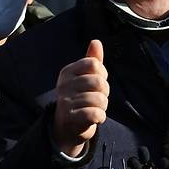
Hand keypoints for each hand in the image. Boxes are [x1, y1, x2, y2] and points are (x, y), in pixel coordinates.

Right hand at [53, 39, 108, 156]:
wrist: (67, 127)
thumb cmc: (80, 97)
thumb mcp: (85, 77)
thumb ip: (92, 59)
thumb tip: (96, 41)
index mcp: (67, 72)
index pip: (94, 64)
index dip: (102, 74)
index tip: (96, 83)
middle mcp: (64, 85)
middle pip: (99, 82)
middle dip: (104, 92)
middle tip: (96, 99)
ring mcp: (65, 101)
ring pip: (100, 99)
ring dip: (102, 107)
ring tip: (94, 109)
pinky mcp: (70, 118)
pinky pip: (95, 114)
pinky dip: (100, 117)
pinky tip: (94, 118)